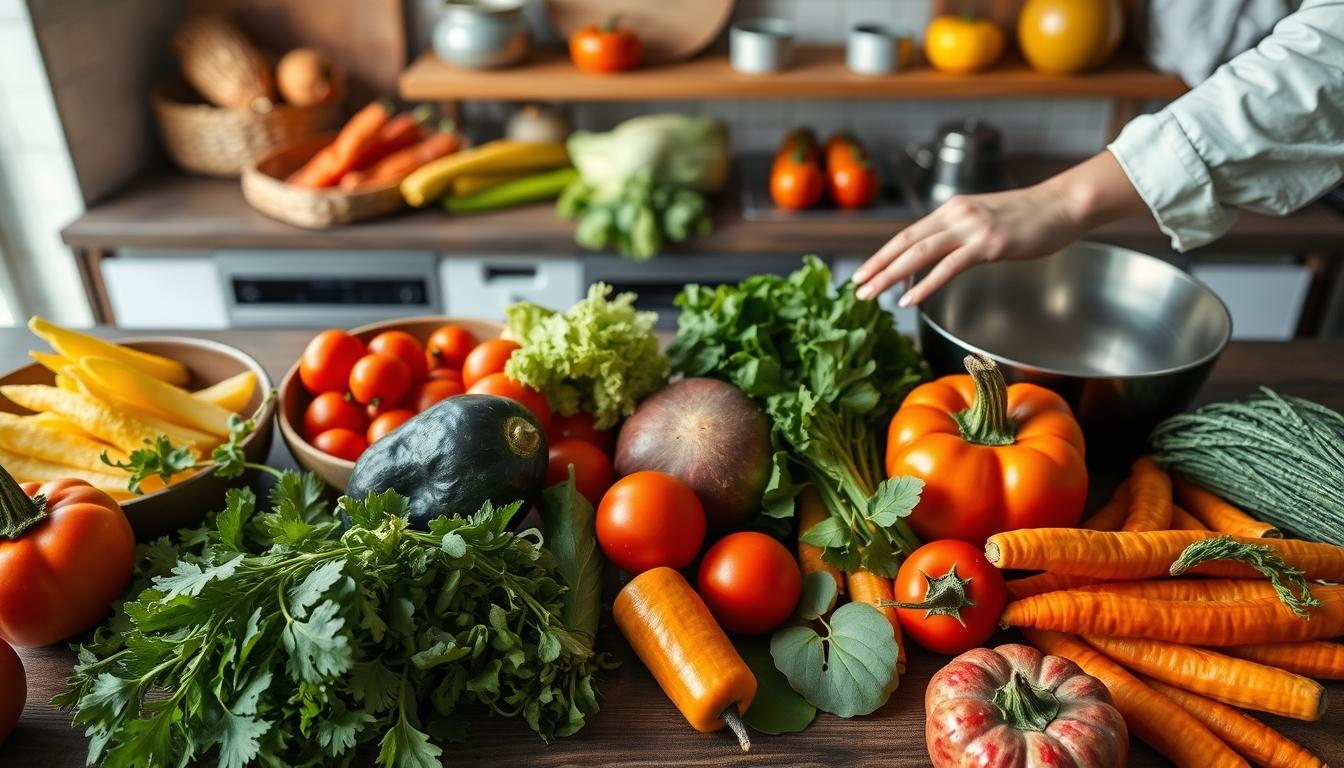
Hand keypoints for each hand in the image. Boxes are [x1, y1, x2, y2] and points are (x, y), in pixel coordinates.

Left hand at [852, 151, 1149, 305]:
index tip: (862, 273)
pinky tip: (909, 300)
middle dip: (876, 267)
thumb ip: (960, 235)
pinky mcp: (988, 244)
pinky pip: (948, 267)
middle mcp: (955, 215)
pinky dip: (925, 285)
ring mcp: (971, 229)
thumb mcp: (985, 221)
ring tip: (870, 295)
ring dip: (890, 276)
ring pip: (919, 254)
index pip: (906, 235)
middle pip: (905, 244)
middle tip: (855, 287)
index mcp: (951, 210)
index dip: (881, 255)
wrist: (1063, 204)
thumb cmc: (1029, 217)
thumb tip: (939, 256)